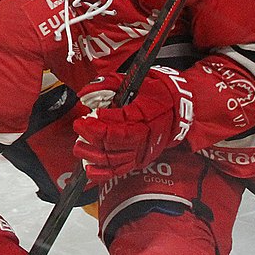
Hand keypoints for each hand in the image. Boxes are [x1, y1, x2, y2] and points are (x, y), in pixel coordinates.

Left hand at [72, 66, 192, 184]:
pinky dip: (102, 172)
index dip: (97, 125)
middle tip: (79, 128)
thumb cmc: (152, 92)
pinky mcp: (140, 160)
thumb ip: (106, 85)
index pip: (117, 126)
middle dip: (91, 138)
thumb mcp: (130, 81)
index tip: (84, 119)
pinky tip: (88, 168)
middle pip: (113, 144)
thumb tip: (84, 95)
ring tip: (79, 145)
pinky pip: (119, 170)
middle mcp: (144, 136)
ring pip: (114, 159)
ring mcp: (142, 150)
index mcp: (143, 115)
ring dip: (92, 154)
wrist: (176, 108)